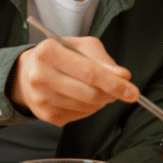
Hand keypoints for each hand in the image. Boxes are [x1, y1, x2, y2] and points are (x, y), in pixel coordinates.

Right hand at [10, 37, 139, 126]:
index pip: (88, 72)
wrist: (30, 71)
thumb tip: (123, 76)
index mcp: (48, 52)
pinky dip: (90, 108)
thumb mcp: (82, 46)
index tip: (133, 91)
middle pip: (89, 93)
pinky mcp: (45, 115)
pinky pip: (80, 116)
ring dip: (102, 101)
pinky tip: (83, 96)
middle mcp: (40, 76)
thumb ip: (104, 61)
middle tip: (123, 90)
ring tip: (98, 88)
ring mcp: (41, 99)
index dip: (113, 83)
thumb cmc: (62, 54)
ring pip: (86, 107)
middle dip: (112, 94)